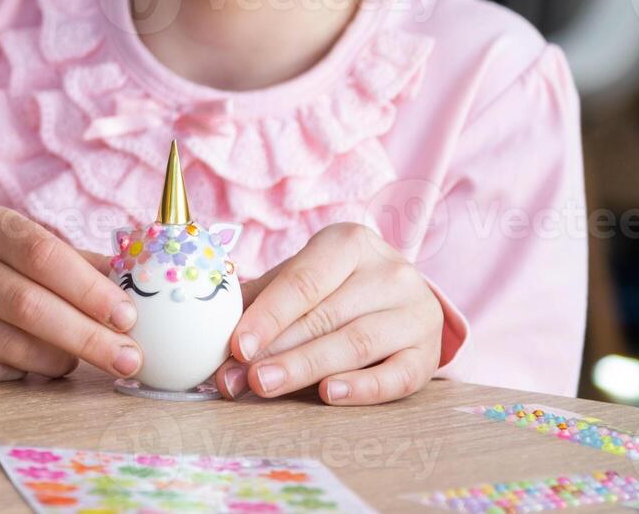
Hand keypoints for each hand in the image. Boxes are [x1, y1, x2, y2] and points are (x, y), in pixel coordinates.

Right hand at [0, 203, 142, 381]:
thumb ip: (65, 258)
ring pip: (8, 346)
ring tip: (79, 361)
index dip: (90, 289)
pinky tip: (36, 369)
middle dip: (87, 337)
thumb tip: (128, 280)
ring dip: (56, 360)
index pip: (44, 255)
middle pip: (30, 307)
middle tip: (127, 357)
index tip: (127, 316)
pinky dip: (19, 374)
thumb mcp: (4, 237)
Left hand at [212, 223, 443, 404]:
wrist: (399, 297)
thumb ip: (258, 302)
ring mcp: (415, 312)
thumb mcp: (299, 279)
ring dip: (305, 368)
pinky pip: (396, 376)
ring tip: (266, 386)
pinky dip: (362, 388)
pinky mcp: (428, 352)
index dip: (267, 315)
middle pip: (324, 316)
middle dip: (276, 350)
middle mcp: (389, 271)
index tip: (236, 345)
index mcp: (349, 242)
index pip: (302, 282)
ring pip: (355, 344)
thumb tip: (210, 335)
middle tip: (239, 378)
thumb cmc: (335, 287)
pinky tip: (329, 395)